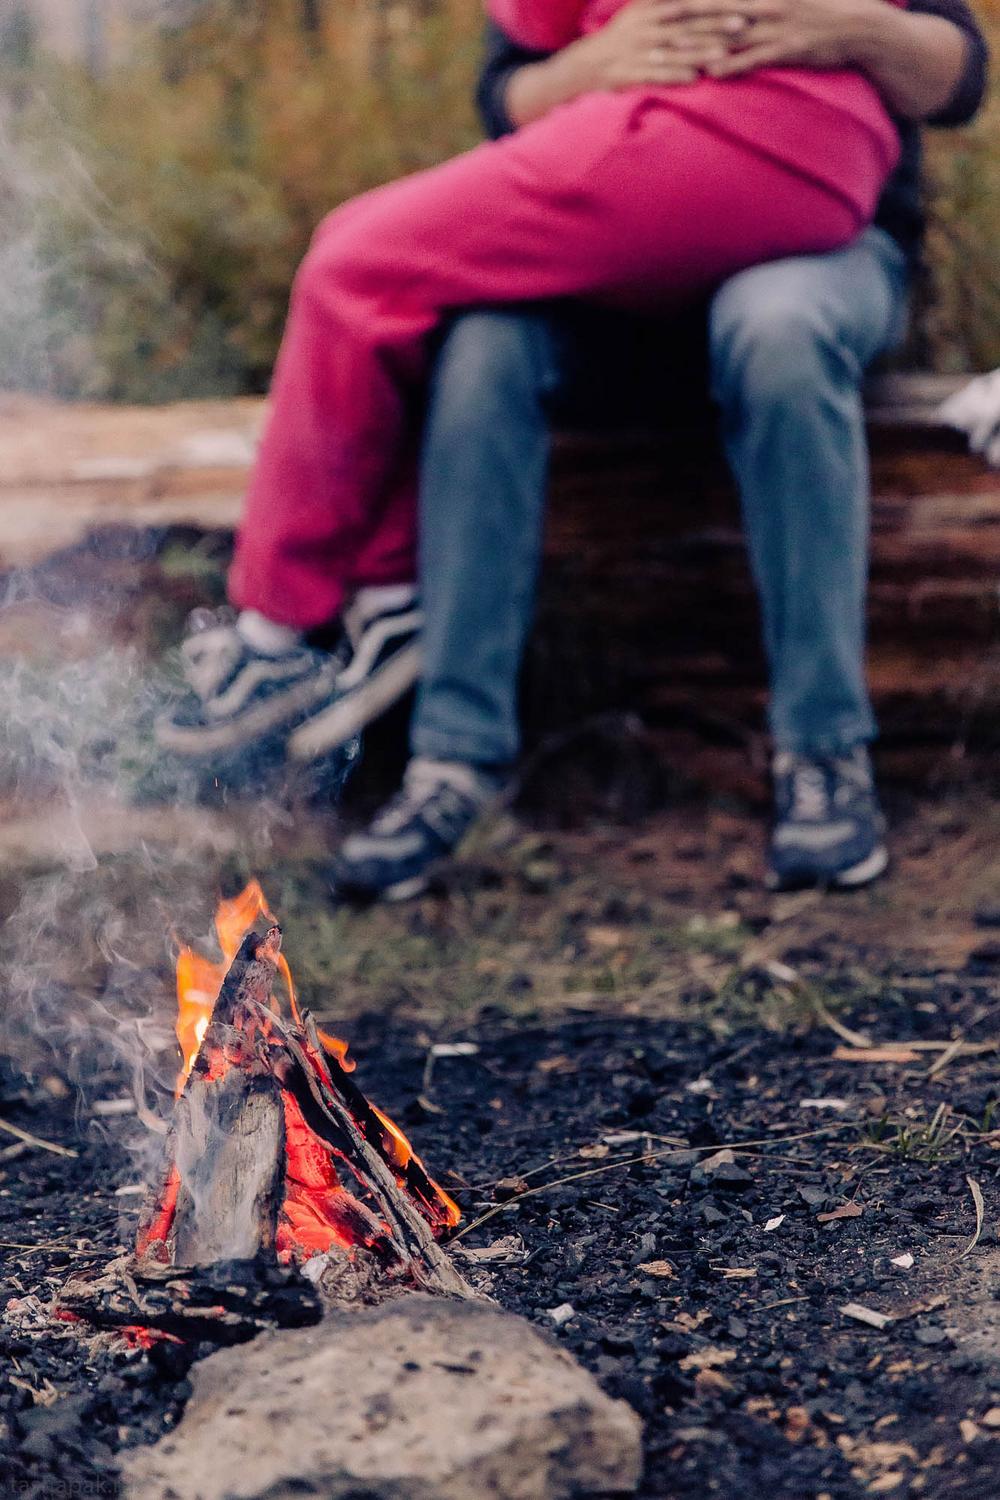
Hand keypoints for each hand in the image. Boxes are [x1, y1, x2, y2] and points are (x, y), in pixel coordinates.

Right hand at [570, 0, 741, 89]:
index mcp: (650, 7)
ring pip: (674, 49)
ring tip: (724, 54)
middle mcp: (646, 25)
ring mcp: (639, 50)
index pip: (689, 2)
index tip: (740, 4)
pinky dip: (675, 75)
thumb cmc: (623, 35)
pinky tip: (694, 79)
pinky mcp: (632, 72)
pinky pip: (656, 74)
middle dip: (716, 24)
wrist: (587, 63)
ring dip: (700, 51)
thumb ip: (664, 1)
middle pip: (688, 23)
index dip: (715, 3)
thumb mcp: (641, 9)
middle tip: (743, 24)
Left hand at [648, 0, 877, 76]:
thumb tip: (735, 8)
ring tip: (670, 50)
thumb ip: (758, 2)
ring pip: (730, 34)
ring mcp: (776, 26)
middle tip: (653, 20)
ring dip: (699, 43)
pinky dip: (732, 65)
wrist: (859, 24)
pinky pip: (755, 58)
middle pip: (716, 7)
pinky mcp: (788, 48)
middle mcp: (766, 4)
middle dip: (683, 13)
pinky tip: (711, 73)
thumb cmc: (821, 9)